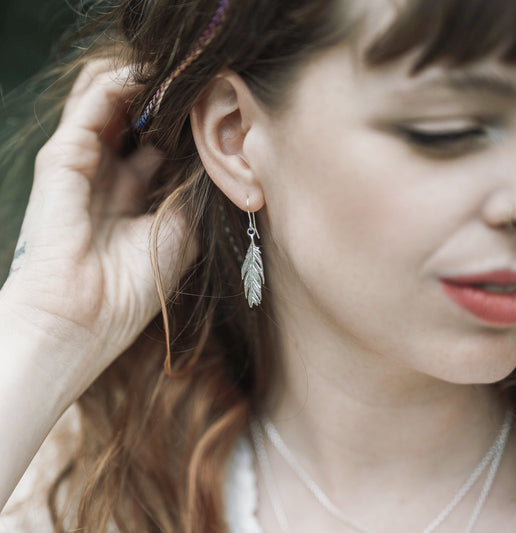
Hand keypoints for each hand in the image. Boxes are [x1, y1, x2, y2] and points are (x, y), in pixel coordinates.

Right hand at [0, 60, 194, 400]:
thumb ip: (188, 191)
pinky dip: (117, 86)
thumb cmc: (132, 287)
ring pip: (109, 105)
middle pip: (137, 121)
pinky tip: (147, 76)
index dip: (185, 127)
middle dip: (166, 101)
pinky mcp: (62, 158)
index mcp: (136, 199)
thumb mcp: (178, 235)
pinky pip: (90, 107)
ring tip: (174, 70)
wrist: (83, 318)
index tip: (215, 110)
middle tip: (197, 82)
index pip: (160, 147)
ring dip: (142, 85)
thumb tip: (208, 154)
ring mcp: (84, 165)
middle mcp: (111, 177)